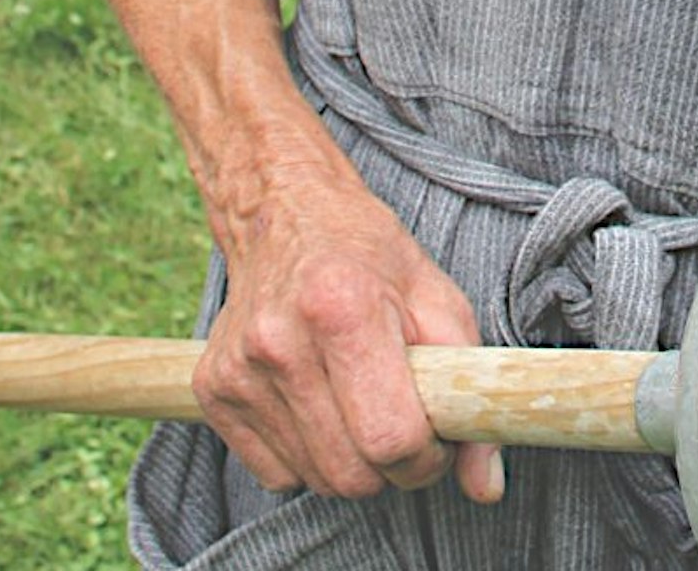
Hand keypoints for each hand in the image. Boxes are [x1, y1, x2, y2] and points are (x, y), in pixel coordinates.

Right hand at [194, 147, 505, 504]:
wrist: (283, 213)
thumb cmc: (368, 256)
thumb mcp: (436, 300)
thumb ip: (470, 389)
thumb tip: (487, 485)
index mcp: (342, 308)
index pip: (390, 437)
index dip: (427, 456)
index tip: (436, 438)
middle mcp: (280, 341)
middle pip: (350, 473)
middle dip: (390, 466)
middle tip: (401, 420)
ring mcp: (237, 369)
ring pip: (313, 480)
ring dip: (350, 462)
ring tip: (359, 403)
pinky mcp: (210, 391)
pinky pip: (273, 474)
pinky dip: (306, 458)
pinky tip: (316, 404)